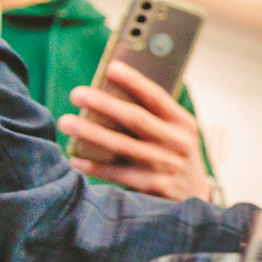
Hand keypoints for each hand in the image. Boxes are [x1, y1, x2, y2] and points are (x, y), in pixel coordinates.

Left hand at [59, 62, 210, 201]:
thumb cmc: (174, 154)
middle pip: (136, 119)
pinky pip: (119, 175)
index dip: (135, 82)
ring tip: (66, 122)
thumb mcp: (176, 132)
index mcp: (183, 123)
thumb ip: (153, 116)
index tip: (111, 68)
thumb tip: (109, 94)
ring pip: (123, 146)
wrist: (195, 194)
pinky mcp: (155, 186)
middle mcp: (178, 142)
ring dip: (92, 134)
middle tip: (77, 94)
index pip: (157, 97)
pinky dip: (96, 167)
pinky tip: (76, 160)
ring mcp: (167, 165)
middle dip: (105, 104)